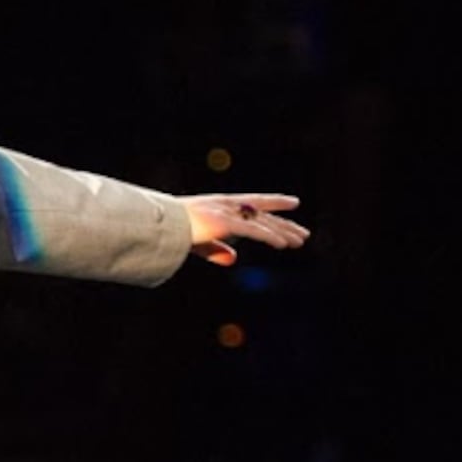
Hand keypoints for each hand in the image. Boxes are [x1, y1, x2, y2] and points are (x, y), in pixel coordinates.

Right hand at [181, 192, 308, 266]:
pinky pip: (253, 231)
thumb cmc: (171, 230)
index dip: (274, 202)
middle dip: (285, 224)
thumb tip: (234, 259)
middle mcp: (227, 205)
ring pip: (262, 223)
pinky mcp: (225, 223)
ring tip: (300, 241)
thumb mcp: (198, 242)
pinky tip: (284, 245)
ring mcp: (226, 212)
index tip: (293, 203)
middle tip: (303, 234)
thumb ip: (216, 249)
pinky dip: (270, 237)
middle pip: (263, 215)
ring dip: (283, 233)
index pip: (254, 202)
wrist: (157, 225)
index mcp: (220, 205)